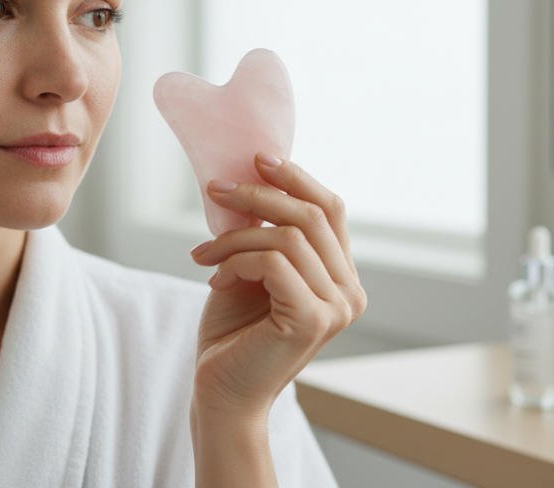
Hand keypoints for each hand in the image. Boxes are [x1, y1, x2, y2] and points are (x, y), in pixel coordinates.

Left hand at [188, 152, 366, 417]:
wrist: (221, 394)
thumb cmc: (233, 335)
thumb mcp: (251, 270)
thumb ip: (264, 232)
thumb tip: (251, 177)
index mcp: (341, 277)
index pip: (330, 209)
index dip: (297, 177)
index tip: (257, 159)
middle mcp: (350, 292)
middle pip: (312, 214)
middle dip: (258, 195)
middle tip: (215, 190)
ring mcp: (337, 308)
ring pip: (288, 236)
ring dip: (235, 236)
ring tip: (203, 253)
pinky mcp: (312, 320)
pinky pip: (273, 263)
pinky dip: (236, 261)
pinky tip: (214, 279)